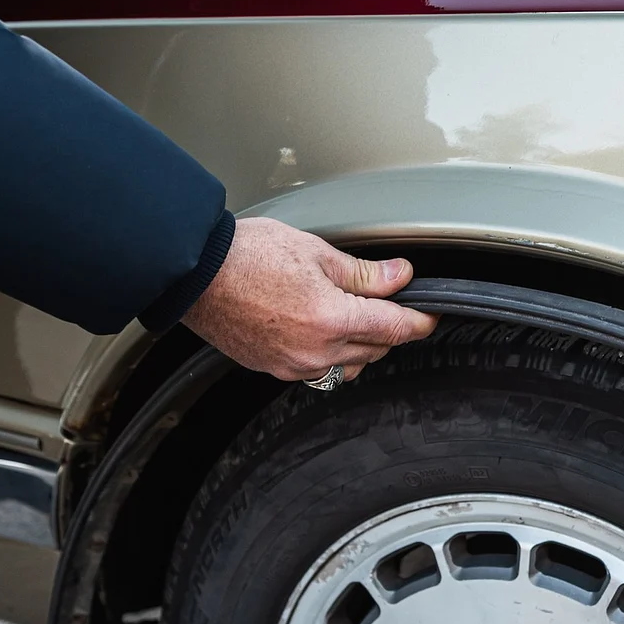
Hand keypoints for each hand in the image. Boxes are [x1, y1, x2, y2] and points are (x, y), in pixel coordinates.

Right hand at [180, 217, 437, 381]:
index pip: (395, 329)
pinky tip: (321, 330)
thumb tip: (400, 277)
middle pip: (375, 349)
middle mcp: (315, 352)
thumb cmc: (247, 256)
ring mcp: (293, 365)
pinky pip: (317, 370)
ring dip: (360, 345)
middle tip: (385, 302)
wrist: (194, 274)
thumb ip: (364, 273)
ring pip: (348, 365)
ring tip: (353, 315)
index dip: (419, 322)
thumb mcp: (317, 253)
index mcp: (332, 320)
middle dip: (387, 327)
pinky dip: (330, 354)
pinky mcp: (272, 368)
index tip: (429, 316)